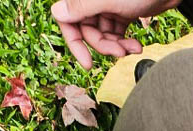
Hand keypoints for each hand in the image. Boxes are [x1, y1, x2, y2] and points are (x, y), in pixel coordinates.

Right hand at [50, 0, 177, 69]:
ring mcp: (107, 6)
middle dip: (104, 46)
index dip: (75, 42)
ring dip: (117, 46)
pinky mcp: (121, 12)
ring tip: (134, 48)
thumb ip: (82, 6)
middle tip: (120, 53)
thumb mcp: (109, 0)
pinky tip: (136, 45)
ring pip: (103, 35)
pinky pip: (116, 33)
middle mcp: (93, 0)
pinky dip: (125, 42)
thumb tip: (56, 11)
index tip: (87, 63)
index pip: (68, 20)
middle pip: (88, 31)